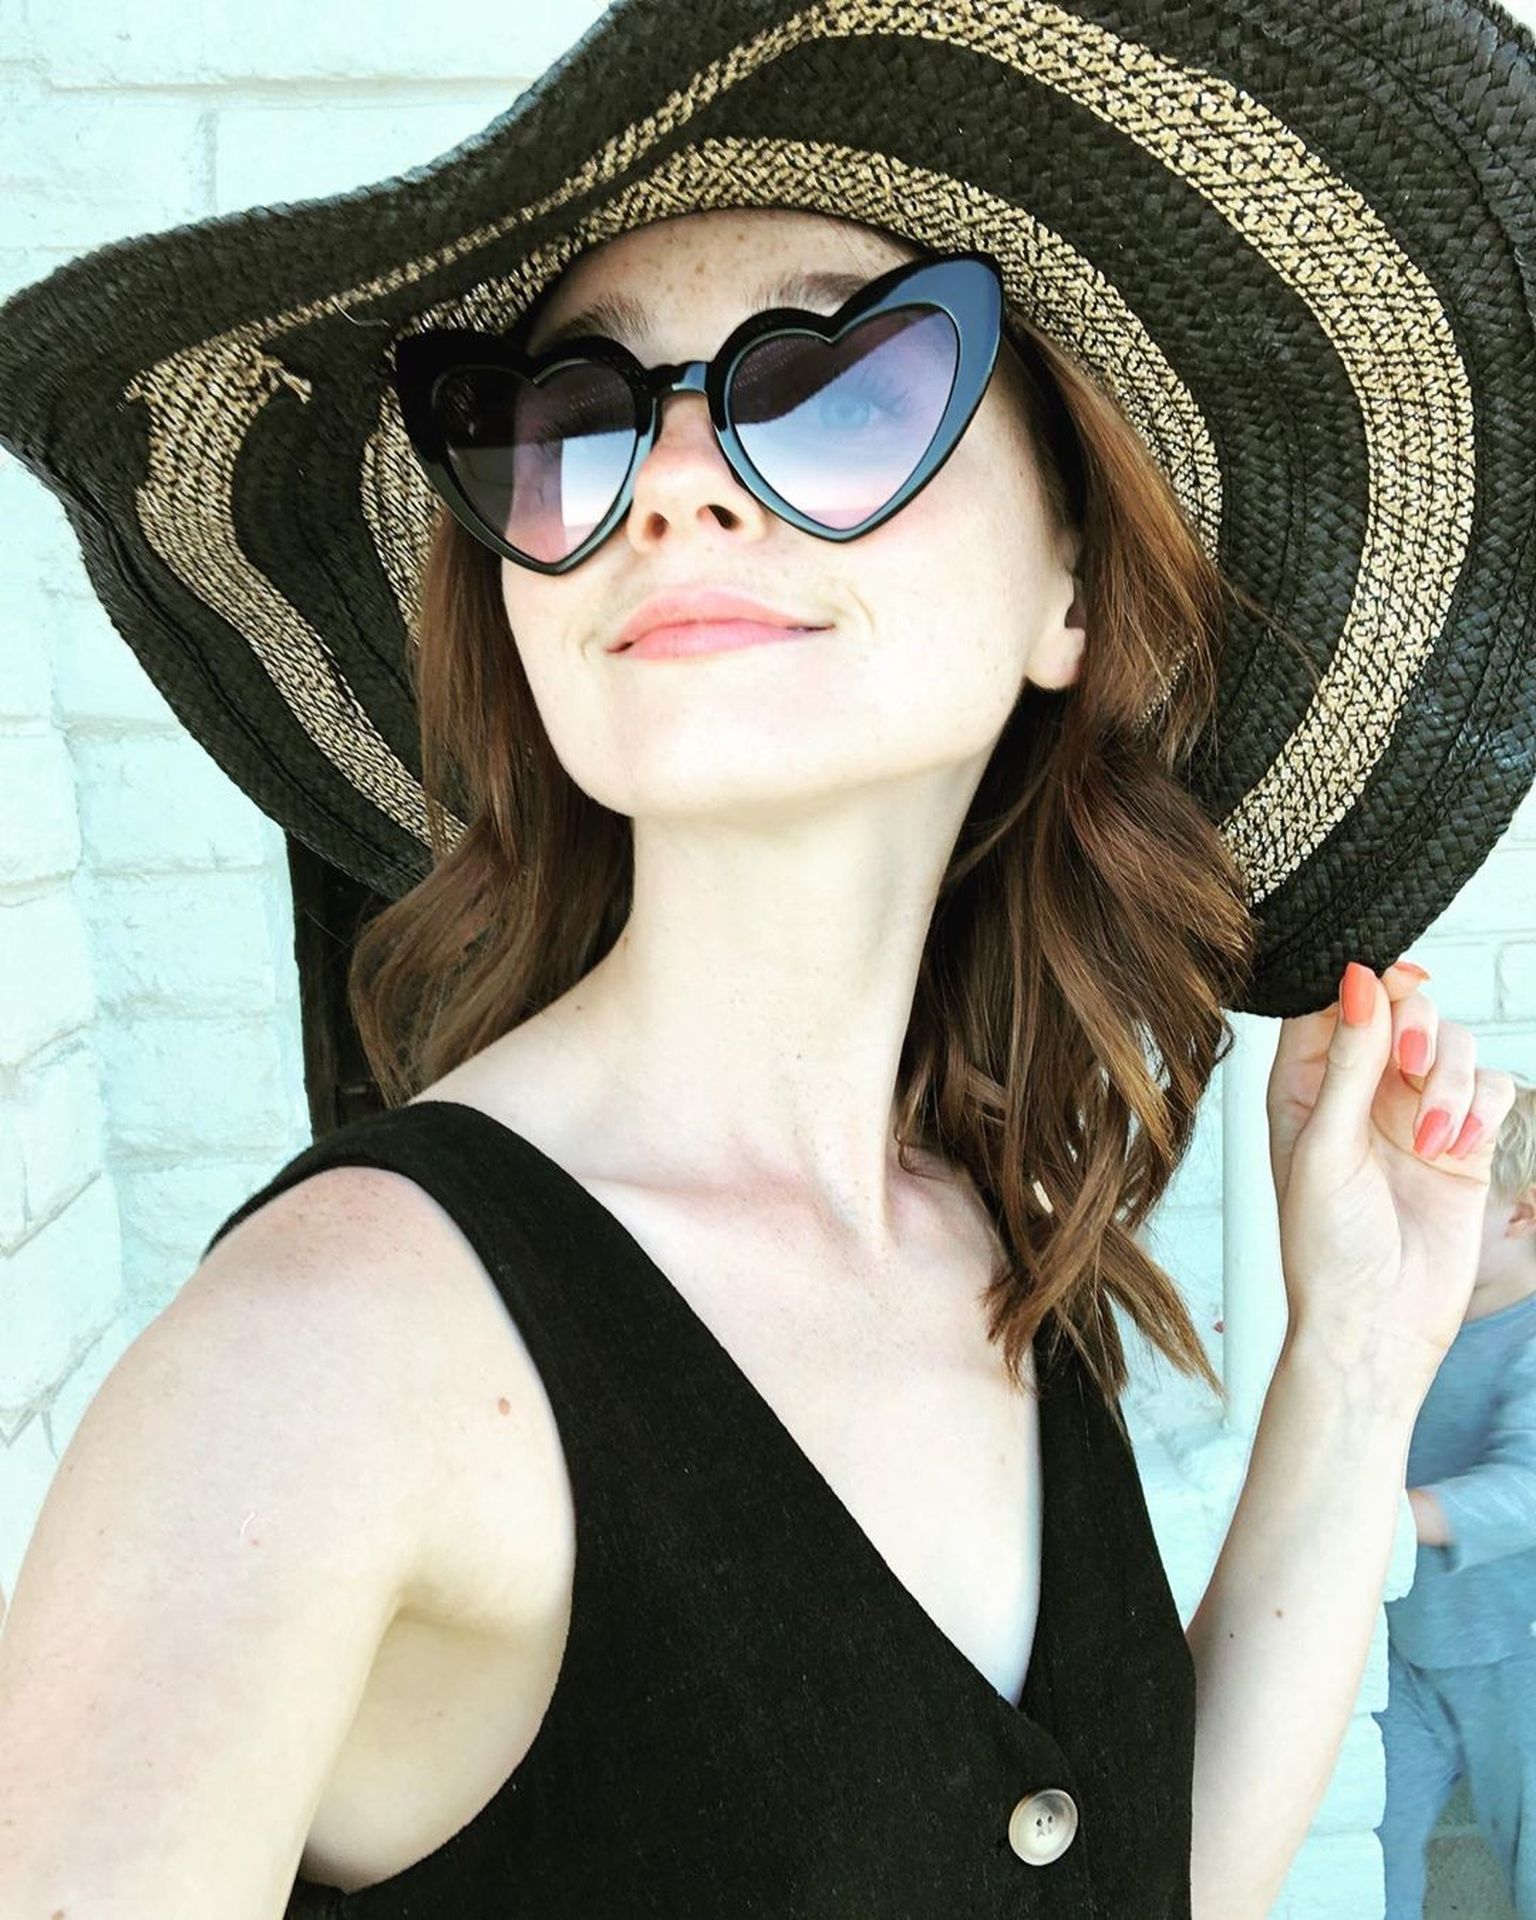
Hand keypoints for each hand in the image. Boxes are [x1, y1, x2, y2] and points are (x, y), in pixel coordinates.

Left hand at [1265, 959, 1516, 1409]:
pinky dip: (1482, 1107)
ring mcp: (1414, 1114)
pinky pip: (1490, 1088)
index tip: (1386, 978)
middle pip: (1403, 1010)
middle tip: (1409, 1061)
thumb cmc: (1327, 1248)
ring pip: (1453, 1045)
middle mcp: (1360, 1092)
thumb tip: (1358, 979)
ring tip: (1434, 1138)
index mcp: (1304, 1086)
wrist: (1378, 1323)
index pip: (1332, 1004)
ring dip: (1450, 1080)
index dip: (1361, 981)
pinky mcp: (1463, 1142)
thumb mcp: (1325, 1145)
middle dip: (1415, 1026)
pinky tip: (1459, 1146)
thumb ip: (1349, 1060)